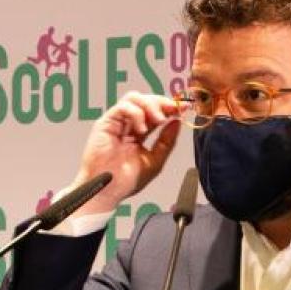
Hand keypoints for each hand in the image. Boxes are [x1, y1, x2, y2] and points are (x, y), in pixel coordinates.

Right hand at [70, 91, 181, 215]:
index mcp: (138, 133)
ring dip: (150, 105)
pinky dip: (136, 113)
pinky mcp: (105, 123)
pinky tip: (142, 129)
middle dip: (162, 103)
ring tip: (158, 120)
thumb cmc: (126, 181)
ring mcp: (116, 123)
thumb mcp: (155, 160)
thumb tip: (177, 122)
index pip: (154, 112)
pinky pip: (123, 107)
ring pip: (133, 98)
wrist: (108, 191)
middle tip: (173, 110)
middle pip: (144, 100)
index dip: (169, 108)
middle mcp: (126, 125)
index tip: (184, 108)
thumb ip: (166, 141)